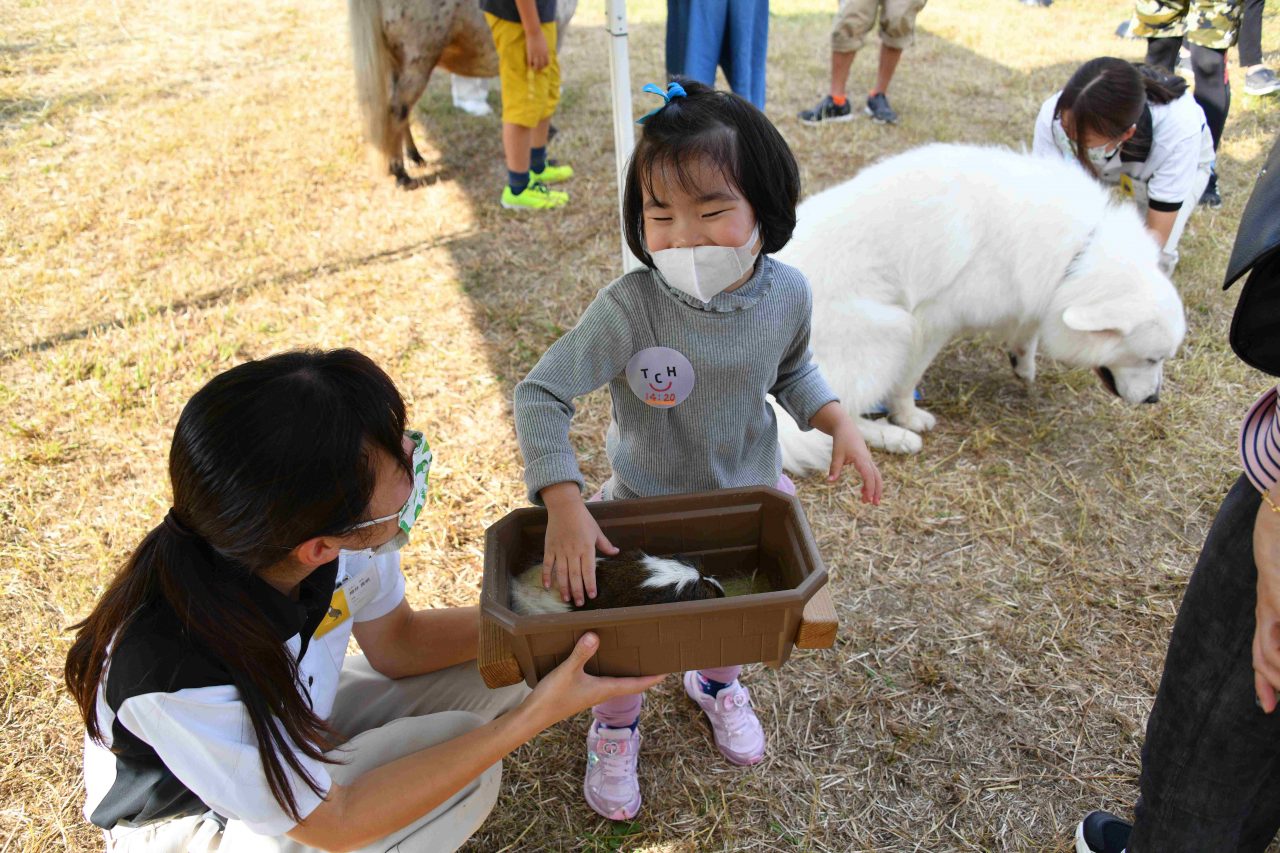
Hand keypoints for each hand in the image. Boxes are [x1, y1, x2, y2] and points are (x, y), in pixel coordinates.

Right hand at [522, 633, 665, 728]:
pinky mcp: (580, 692)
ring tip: (635, 659)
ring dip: (627, 673)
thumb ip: (580, 654)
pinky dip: (610, 671)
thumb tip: (595, 636)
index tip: (668, 672)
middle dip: (643, 674)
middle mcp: (601, 693)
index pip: (635, 685)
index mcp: (604, 689)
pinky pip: (602, 680)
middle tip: (655, 660)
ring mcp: (591, 694)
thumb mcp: (566, 672)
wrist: (533, 717)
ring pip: (616, 682)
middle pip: (629, 684)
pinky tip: (603, 662)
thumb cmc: (551, 698)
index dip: (652, 678)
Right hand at [524, 28, 548, 70]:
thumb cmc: (540, 36)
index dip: (545, 65)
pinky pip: (530, 62)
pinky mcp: (530, 53)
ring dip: (535, 68)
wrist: (534, 32)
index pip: (547, 62)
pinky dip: (529, 65)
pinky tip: (529, 65)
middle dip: (540, 68)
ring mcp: (536, 54)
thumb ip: (545, 50)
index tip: (542, 65)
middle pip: (542, 65)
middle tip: (537, 68)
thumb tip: (545, 53)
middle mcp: (542, 55)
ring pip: (536, 65)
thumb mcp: (545, 44)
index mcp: (546, 52)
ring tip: (533, 68)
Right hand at [541, 482, 617, 605]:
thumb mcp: (596, 531)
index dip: (590, 584)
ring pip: (562, 573)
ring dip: (564, 587)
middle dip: (577, 591)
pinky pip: (548, 564)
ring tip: (566, 599)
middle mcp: (573, 551)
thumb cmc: (583, 518)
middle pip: (575, 575)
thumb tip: (616, 552)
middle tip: (579, 603)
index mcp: (586, 548)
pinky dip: (546, 576)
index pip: (589, 570)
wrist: (564, 507)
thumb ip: (605, 544)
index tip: (592, 595)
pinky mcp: (550, 548)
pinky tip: (547, 587)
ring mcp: (560, 550)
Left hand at [812, 402, 881, 503]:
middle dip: (876, 491)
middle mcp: (867, 460)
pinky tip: (862, 492)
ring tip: (868, 501)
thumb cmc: (841, 441)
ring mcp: (868, 460)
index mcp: (861, 458)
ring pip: (876, 476)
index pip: (869, 476)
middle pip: (877, 477)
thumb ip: (834, 469)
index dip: (869, 488)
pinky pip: (871, 474)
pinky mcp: (866, 461)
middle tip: (874, 504)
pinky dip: (869, 483)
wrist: (846, 428)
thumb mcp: (836, 455)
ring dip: (874, 489)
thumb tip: (830, 482)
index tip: (867, 499)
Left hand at [1253, 491, 1279, 711]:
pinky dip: (1278, 646)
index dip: (1265, 683)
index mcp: (1272, 610)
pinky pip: (1277, 621)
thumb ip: (1279, 607)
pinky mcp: (1277, 590)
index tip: (1266, 707)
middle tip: (1270, 705)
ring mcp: (1274, 599)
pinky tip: (1278, 658)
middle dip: (1270, 683)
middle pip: (1264, 657)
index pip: (1264, 654)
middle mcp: (1268, 609)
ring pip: (1270, 647)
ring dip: (1276, 669)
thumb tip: (1275, 639)